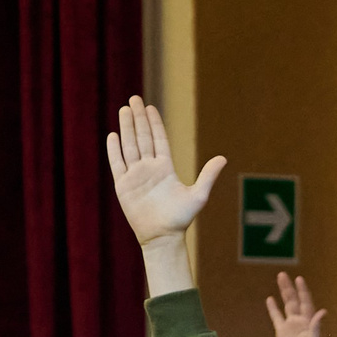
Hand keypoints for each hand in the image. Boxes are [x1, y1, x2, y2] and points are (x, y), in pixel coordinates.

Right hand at [105, 97, 227, 246]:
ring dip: (126, 128)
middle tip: (134, 99)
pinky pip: (117, 163)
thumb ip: (208, 175)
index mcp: (165, 168)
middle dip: (138, 118)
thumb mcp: (199, 195)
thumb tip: (223, 158)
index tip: (150, 107)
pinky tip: (113, 135)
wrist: (162, 237)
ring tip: (124, 110)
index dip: (154, 123)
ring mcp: (135, 176)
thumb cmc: (181, 219)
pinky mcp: (123, 185)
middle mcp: (149, 168)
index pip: (158, 139)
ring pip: (129, 146)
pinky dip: (115, 150)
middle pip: (142, 137)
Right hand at [266, 272, 323, 336]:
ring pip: (286, 305)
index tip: (299, 278)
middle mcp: (301, 322)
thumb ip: (317, 327)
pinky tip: (270, 299)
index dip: (303, 290)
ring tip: (279, 279)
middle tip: (283, 275)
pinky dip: (273, 309)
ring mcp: (291, 327)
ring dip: (283, 293)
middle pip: (294, 300)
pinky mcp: (282, 334)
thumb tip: (323, 311)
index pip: (306, 302)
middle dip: (290, 287)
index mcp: (310, 323)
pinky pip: (276, 318)